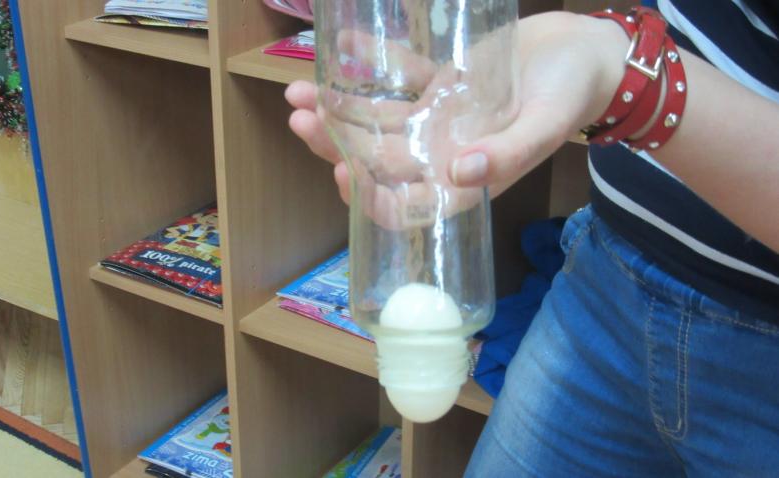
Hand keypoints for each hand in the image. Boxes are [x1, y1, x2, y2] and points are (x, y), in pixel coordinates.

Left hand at [286, 12, 628, 215]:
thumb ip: (509, 155)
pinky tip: (343, 45)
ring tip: (300, 91)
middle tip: (300, 119)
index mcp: (466, 179)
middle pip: (379, 159)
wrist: (587, 51)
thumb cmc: (573, 94)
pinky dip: (372, 62)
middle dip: (335, 145)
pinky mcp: (440, 85)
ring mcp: (438, 120)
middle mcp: (444, 154)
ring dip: (339, 108)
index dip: (372, 198)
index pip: (409, 204)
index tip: (344, 173)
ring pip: (379, 121)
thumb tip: (461, 173)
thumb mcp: (546, 126)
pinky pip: (400, 76)